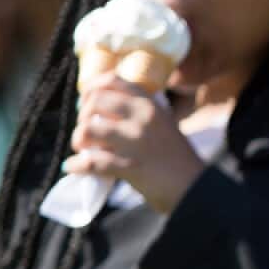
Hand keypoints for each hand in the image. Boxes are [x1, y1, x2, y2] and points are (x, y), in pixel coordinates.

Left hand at [66, 72, 204, 211]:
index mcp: (151, 105)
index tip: (85, 102)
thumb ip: (139, 113)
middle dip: (82, 117)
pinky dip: (77, 165)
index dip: (91, 88)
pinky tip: (73, 167)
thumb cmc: (177, 159)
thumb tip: (100, 111)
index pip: (113, 80)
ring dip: (78, 140)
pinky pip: (91, 162)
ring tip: (82, 150)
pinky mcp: (129, 167)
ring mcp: (136, 142)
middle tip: (86, 132)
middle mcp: (143, 118)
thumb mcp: (164, 125)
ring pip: (87, 130)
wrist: (195, 188)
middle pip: (94, 101)